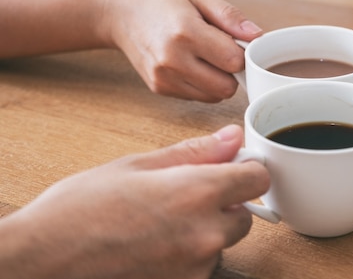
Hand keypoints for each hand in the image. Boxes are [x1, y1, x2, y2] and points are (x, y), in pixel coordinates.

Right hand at [1, 125, 269, 278]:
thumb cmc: (80, 210)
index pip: (257, 178)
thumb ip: (194, 152)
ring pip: (221, 242)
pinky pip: (201, 266)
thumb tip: (231, 138)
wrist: (42, 261)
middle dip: (224, 203)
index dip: (246, 170)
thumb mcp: (137, 165)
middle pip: (244, 215)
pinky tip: (154, 245)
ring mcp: (195, 267)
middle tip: (185, 196)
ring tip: (160, 223)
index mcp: (197, 192)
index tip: (233, 168)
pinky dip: (187, 255)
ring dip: (204, 231)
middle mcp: (205, 233)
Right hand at [99, 0, 262, 101]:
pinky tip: (192, 63)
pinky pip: (199, 97)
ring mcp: (164, 78)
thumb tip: (258, 36)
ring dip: (219, 80)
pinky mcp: (160, 89)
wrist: (120, 13)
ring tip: (205, 55)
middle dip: (232, 71)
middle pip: (226, 86)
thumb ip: (230, 17)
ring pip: (214, 96)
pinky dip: (203, 85)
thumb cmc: (160, 0)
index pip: (234, 61)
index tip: (235, 40)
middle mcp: (172, 60)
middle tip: (221, 50)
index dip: (242, 52)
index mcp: (185, 33)